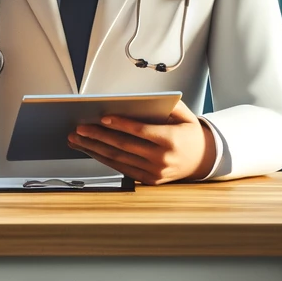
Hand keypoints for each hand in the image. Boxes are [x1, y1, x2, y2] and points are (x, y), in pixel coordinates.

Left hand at [67, 99, 216, 184]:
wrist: (203, 160)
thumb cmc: (190, 135)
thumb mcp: (185, 115)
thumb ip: (166, 106)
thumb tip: (140, 100)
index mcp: (171, 140)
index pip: (141, 131)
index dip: (120, 124)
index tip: (102, 117)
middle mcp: (162, 158)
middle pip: (124, 146)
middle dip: (99, 136)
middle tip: (80, 129)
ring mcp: (155, 172)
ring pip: (119, 159)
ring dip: (95, 149)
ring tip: (78, 140)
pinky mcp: (149, 179)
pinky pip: (122, 168)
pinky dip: (105, 159)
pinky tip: (92, 150)